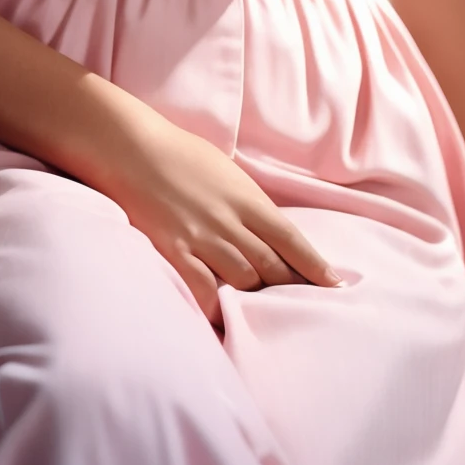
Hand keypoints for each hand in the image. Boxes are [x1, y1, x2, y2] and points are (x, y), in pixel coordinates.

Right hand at [88, 105, 342, 327]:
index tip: (333, 284)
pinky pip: (203, 290)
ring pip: (243, 281)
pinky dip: (215, 307)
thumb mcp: (224, 170)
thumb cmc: (178, 153)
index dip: (315, 266)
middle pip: (271, 267)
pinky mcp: (174, 251)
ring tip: (260, 312)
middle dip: (288, 288)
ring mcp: (202, 238)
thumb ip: (245, 200)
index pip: (292, 240)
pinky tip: (221, 317)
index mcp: (247, 198)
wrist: (131, 147)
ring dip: (253, 298)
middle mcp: (230, 221)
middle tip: (301, 305)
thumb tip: (263, 224)